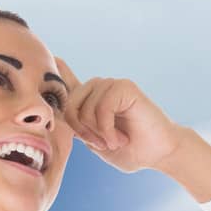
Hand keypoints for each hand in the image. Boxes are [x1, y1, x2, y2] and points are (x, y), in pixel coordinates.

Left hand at [54, 56, 187, 174]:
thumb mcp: (95, 141)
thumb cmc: (129, 150)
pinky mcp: (125, 87)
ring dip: (96, 132)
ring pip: (84, 108)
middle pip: (69, 104)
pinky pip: (102, 107)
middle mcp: (100, 89)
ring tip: (113, 141)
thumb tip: (57, 113)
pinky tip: (119, 138)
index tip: (53, 56)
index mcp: (90, 101)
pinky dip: (106, 128)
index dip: (59, 71)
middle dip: (81, 130)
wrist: (157, 153)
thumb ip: (77, 126)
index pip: (69, 83)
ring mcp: (112, 85)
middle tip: (100, 144)